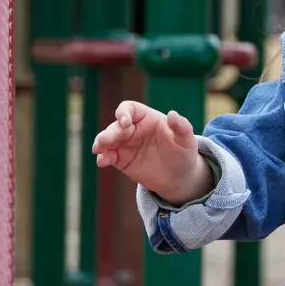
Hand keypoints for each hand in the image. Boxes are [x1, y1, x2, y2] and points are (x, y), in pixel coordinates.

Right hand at [90, 101, 211, 204]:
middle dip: (109, 132)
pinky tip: (102, 162)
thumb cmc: (183, 152)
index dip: (123, 113)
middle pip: (115, 126)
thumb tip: (173, 114)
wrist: (179, 176)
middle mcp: (133, 129)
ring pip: (108, 140)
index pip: (129, 109)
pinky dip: (103, 158)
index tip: (125, 123)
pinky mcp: (121, 160)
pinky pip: (108, 156)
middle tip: (104, 141)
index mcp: (147, 118)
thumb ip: (181, 126)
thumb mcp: (186, 140)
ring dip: (101, 143)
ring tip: (98, 149)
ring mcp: (126, 144)